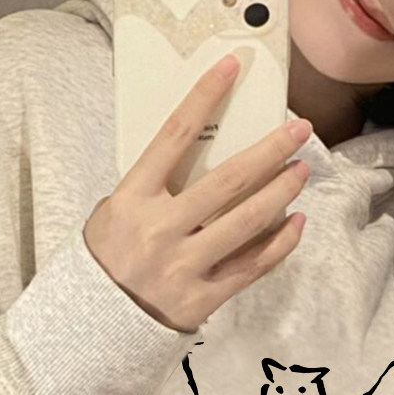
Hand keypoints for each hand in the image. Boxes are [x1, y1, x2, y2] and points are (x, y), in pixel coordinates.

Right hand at [84, 53, 311, 332]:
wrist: (91, 327)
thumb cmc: (105, 258)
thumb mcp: (113, 212)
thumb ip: (152, 187)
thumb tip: (203, 153)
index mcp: (132, 199)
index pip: (174, 136)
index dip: (205, 98)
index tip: (232, 67)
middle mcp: (160, 229)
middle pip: (227, 179)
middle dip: (269, 150)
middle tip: (299, 129)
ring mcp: (184, 265)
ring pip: (248, 221)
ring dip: (282, 190)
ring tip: (302, 170)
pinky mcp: (203, 298)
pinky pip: (252, 266)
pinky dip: (280, 243)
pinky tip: (296, 222)